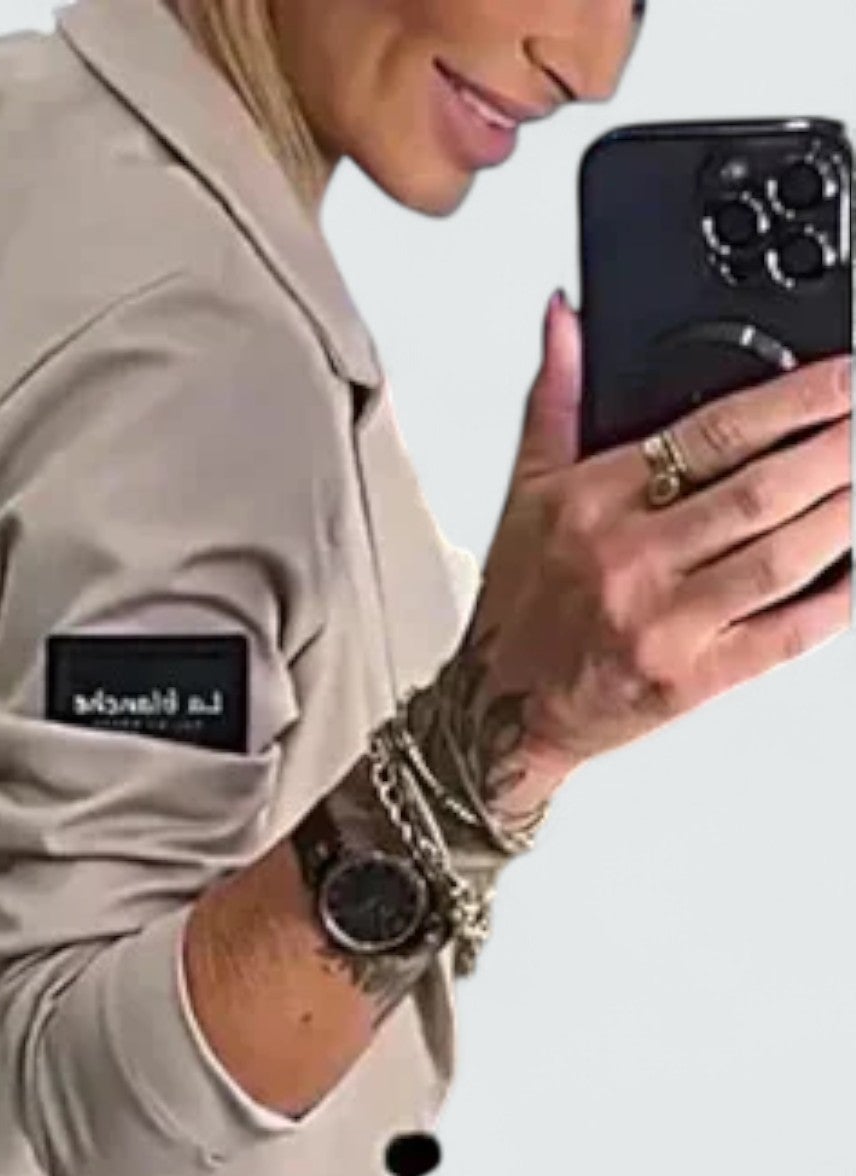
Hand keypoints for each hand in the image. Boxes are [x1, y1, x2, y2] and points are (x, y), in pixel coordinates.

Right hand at [467, 293, 851, 781]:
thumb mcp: (527, 494)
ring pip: (782, 556)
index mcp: (592, 504)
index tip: (848, 379)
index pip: (714, 434)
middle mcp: (626, 561)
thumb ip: (556, 401)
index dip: (798, 400)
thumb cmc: (521, 607)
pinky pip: (783, 634)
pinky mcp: (689, 680)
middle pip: (760, 491)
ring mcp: (661, 624)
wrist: (499, 711)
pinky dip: (837, 600)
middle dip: (841, 450)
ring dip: (847, 514)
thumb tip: (567, 320)